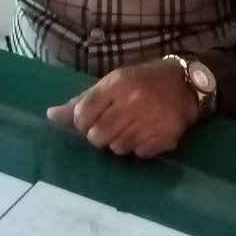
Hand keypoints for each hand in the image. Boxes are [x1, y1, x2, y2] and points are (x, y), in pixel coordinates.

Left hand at [46, 59, 197, 158]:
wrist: (186, 83)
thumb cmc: (141, 82)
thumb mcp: (111, 83)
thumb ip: (82, 101)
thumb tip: (50, 115)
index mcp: (116, 84)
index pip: (82, 115)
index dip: (82, 122)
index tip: (92, 118)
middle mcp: (133, 101)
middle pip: (96, 137)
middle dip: (99, 135)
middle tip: (112, 125)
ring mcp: (150, 120)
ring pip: (116, 148)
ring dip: (119, 141)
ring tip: (131, 127)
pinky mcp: (165, 137)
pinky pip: (138, 153)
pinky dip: (139, 147)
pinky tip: (147, 132)